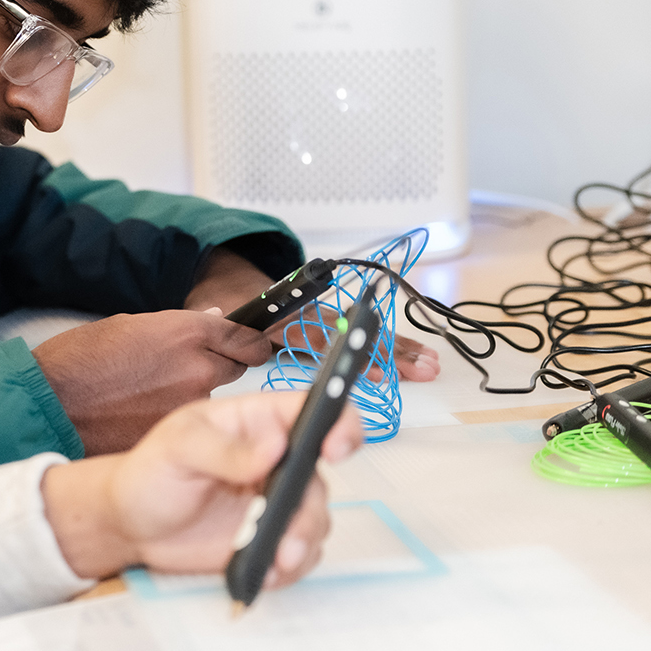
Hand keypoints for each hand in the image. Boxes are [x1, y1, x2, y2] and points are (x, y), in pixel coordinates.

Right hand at [33, 310, 273, 455]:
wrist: (51, 403)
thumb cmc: (80, 359)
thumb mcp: (129, 325)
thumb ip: (180, 326)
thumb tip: (216, 321)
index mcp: (189, 333)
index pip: (249, 338)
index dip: (252, 343)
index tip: (252, 346)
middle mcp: (199, 368)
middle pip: (236, 368)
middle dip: (220, 366)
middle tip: (187, 369)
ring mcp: (190, 407)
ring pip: (210, 397)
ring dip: (193, 393)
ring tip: (151, 392)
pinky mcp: (178, 436)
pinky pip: (188, 422)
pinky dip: (172, 417)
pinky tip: (143, 413)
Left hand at [39, 391, 363, 581]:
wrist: (131, 524)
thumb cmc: (149, 472)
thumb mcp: (176, 449)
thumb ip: (223, 448)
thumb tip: (273, 446)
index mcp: (257, 421)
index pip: (313, 410)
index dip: (338, 423)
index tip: (335, 448)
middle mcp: (277, 459)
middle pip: (319, 476)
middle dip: (309, 509)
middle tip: (288, 534)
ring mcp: (277, 500)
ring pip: (317, 518)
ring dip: (301, 541)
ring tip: (273, 558)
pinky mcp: (272, 537)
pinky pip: (302, 553)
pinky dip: (290, 566)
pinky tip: (264, 571)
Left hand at [185, 247, 440, 381]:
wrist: (235, 284)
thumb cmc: (228, 309)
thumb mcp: (219, 319)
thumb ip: (230, 333)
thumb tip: (247, 342)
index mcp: (281, 315)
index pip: (312, 333)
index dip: (347, 351)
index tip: (369, 365)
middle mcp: (310, 314)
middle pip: (352, 334)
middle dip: (386, 350)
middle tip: (422, 366)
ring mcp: (323, 318)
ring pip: (363, 334)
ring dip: (397, 350)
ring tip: (430, 365)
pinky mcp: (330, 324)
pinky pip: (362, 337)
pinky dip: (390, 348)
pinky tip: (416, 361)